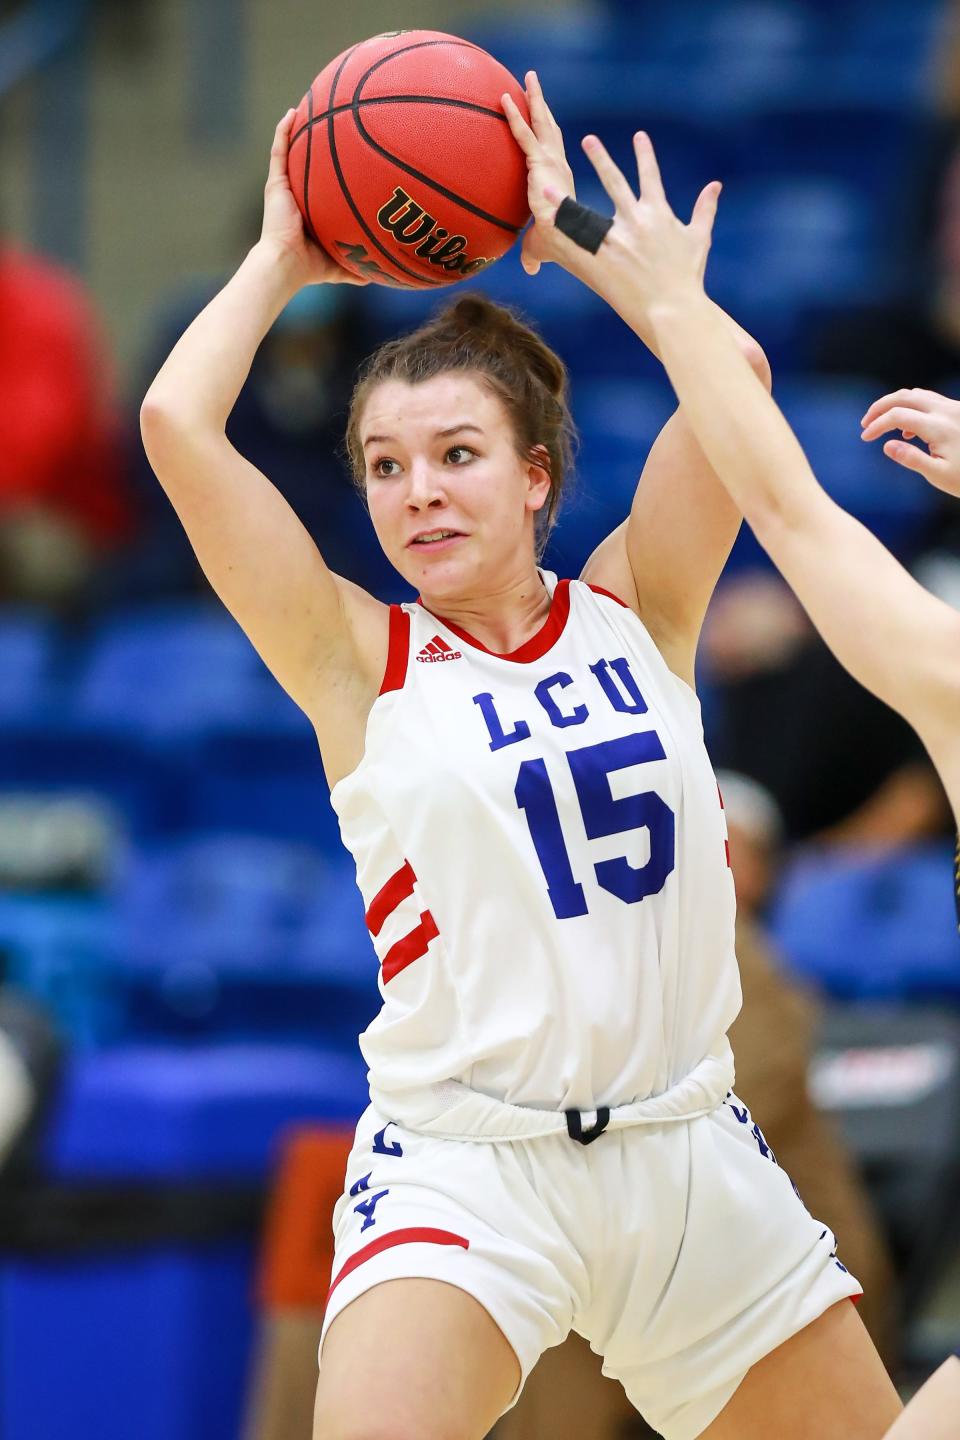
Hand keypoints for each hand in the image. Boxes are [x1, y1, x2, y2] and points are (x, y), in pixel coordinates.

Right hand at [259, 110, 367, 287]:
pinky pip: (278, 151)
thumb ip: (358, 268)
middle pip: (308, 163)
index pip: (322, 184)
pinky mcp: (275, 184)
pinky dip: (283, 131)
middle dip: (317, 143)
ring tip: (311, 105)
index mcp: (311, 210)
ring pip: (291, 151)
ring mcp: (284, 188)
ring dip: (299, 129)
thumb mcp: (340, 264)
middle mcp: (297, 195)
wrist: (286, 264)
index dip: (333, 169)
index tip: (349, 154)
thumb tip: (381, 276)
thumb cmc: (311, 267)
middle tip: (333, 122)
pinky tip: (292, 113)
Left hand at [500, 72, 575, 275]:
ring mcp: (550, 162)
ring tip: (528, 76)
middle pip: (549, 128)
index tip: (542, 121)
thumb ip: (532, 252)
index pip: (552, 152)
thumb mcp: (541, 246)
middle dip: (542, 105)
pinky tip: (504, 98)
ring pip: (540, 123)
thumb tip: (528, 271)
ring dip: (534, 99)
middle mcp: (558, 166)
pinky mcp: (540, 162)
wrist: (565, 240)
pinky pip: (523, 134)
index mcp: (559, 180)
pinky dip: (514, 115)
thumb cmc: (561, 246)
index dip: (547, 136)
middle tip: (534, 84)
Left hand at [513, 127, 719, 311]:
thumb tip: (715, 185)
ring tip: (544, 181)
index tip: (638, 135)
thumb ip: (705, 209)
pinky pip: (574, 241)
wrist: (673, 309)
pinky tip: (542, 220)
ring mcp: (616, 240)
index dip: (644, 155)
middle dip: (601, 160)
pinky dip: (557, 230)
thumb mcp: (699, 239)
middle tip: (588, 139)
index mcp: (659, 214)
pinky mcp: (601, 259)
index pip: (650, 176)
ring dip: (563, 196)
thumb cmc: (687, 278)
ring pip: (585, 210)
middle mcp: (635, 221)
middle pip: (614, 183)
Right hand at [860, 388, 959, 497]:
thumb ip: (912, 459)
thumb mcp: (938, 476)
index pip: (898, 416)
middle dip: (880, 407)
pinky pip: (928, 399)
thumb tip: (886, 445)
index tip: (864, 438)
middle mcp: (946, 411)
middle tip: (865, 423)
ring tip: (880, 422)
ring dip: (894, 404)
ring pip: (915, 394)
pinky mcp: (957, 409)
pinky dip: (909, 407)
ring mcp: (953, 407)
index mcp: (939, 427)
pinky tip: (906, 430)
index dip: (877, 425)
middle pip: (903, 397)